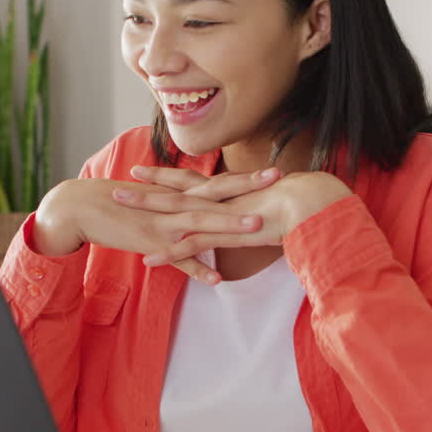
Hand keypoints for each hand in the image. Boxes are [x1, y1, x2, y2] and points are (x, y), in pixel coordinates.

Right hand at [31, 167, 284, 282]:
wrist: (83, 207)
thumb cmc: (121, 203)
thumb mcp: (156, 200)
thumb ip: (180, 204)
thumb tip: (201, 207)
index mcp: (180, 194)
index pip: (219, 183)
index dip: (247, 177)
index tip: (276, 171)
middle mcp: (176, 205)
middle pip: (218, 194)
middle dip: (249, 188)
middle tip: (278, 178)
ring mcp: (164, 224)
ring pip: (202, 224)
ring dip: (229, 224)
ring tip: (256, 226)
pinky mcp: (151, 243)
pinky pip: (179, 259)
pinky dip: (197, 268)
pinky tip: (217, 279)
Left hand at [115, 168, 350, 268]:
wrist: (312, 202)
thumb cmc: (303, 201)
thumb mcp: (275, 203)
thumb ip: (261, 206)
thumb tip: (261, 209)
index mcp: (229, 192)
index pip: (193, 181)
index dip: (169, 176)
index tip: (147, 171)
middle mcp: (220, 200)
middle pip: (175, 192)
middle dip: (147, 189)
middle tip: (119, 184)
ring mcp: (220, 215)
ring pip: (175, 212)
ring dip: (146, 211)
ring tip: (119, 208)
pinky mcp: (225, 234)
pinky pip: (191, 246)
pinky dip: (168, 253)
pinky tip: (147, 260)